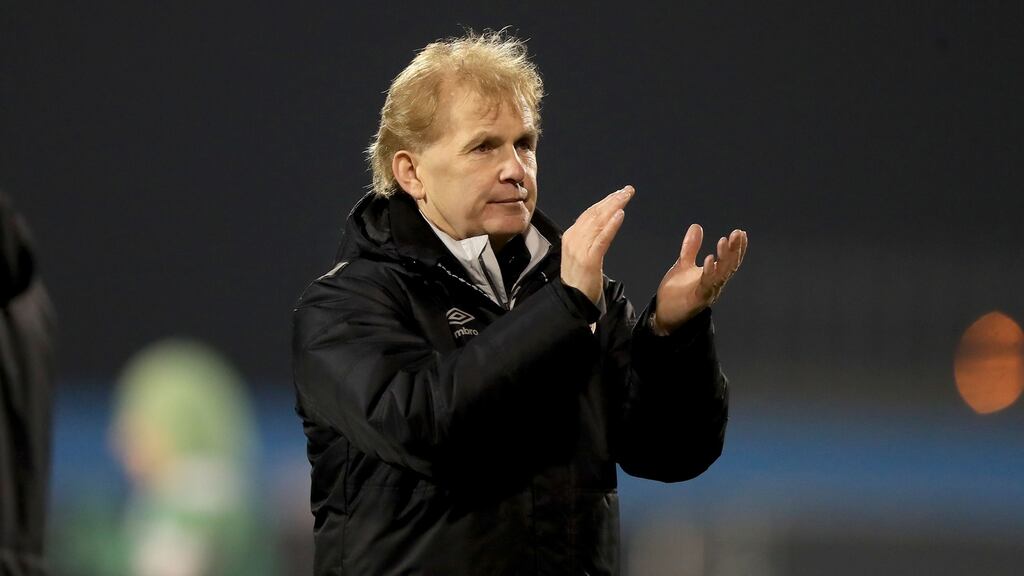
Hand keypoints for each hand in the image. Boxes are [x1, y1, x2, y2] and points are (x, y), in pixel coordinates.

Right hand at [561, 185, 634, 303]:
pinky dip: (611, 226)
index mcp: (570, 236)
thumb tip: (602, 224)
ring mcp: (579, 249)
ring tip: (626, 196)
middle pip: (594, 214)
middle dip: (612, 200)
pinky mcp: (588, 260)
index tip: (618, 193)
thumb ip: (588, 239)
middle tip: (628, 190)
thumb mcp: (581, 254)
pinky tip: (621, 215)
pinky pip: (602, 239)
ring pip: (598, 222)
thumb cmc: (580, 280)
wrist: (572, 301)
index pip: (589, 214)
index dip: (604, 202)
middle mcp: (573, 239)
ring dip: (614, 207)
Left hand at [653, 224, 747, 333]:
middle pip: (729, 266)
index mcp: (713, 277)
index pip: (729, 261)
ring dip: (724, 258)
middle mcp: (714, 285)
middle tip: (738, 233)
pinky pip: (706, 285)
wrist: (664, 315)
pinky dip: (709, 272)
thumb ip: (691, 248)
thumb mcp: (683, 265)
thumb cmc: (676, 293)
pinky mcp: (696, 300)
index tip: (740, 233)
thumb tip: (696, 227)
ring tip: (724, 241)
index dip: (736, 248)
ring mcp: (707, 293)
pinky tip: (710, 259)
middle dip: (734, 250)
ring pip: (720, 275)